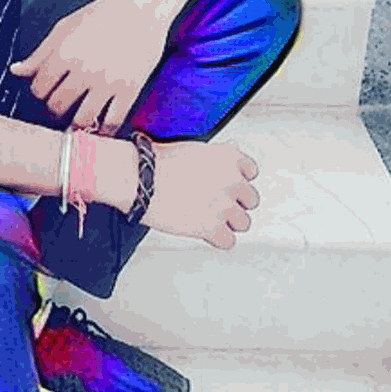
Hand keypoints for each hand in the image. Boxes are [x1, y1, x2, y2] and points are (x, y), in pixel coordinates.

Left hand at [9, 0, 168, 131]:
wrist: (143, 5)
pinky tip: (102, 127)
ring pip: (83, 119)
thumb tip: (16, 71)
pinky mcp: (130, 88)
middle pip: (57, 106)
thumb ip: (40, 52)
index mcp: (65, 52)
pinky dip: (105, 130)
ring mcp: (108, 81)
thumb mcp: (65, 27)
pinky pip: (113, 120)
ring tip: (79, 118)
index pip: (39, 88)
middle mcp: (84, 69)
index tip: (47, 92)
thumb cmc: (104, 12)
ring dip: (78, 123)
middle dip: (56, 108)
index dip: (40, 93)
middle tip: (62, 105)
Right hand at [142, 140, 259, 247]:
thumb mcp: (192, 150)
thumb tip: (214, 175)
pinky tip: (207, 233)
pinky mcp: (212, 227)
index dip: (238, 180)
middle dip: (236, 203)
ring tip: (212, 220)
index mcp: (228, 156)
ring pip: (244, 223)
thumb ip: (212, 162)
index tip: (230, 185)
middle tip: (219, 205)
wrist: (139, 179)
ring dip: (229, 223)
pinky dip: (218, 240)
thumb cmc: (155, 162)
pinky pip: (228, 241)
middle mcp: (232, 180)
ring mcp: (224, 205)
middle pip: (251, 199)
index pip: (251, 171)